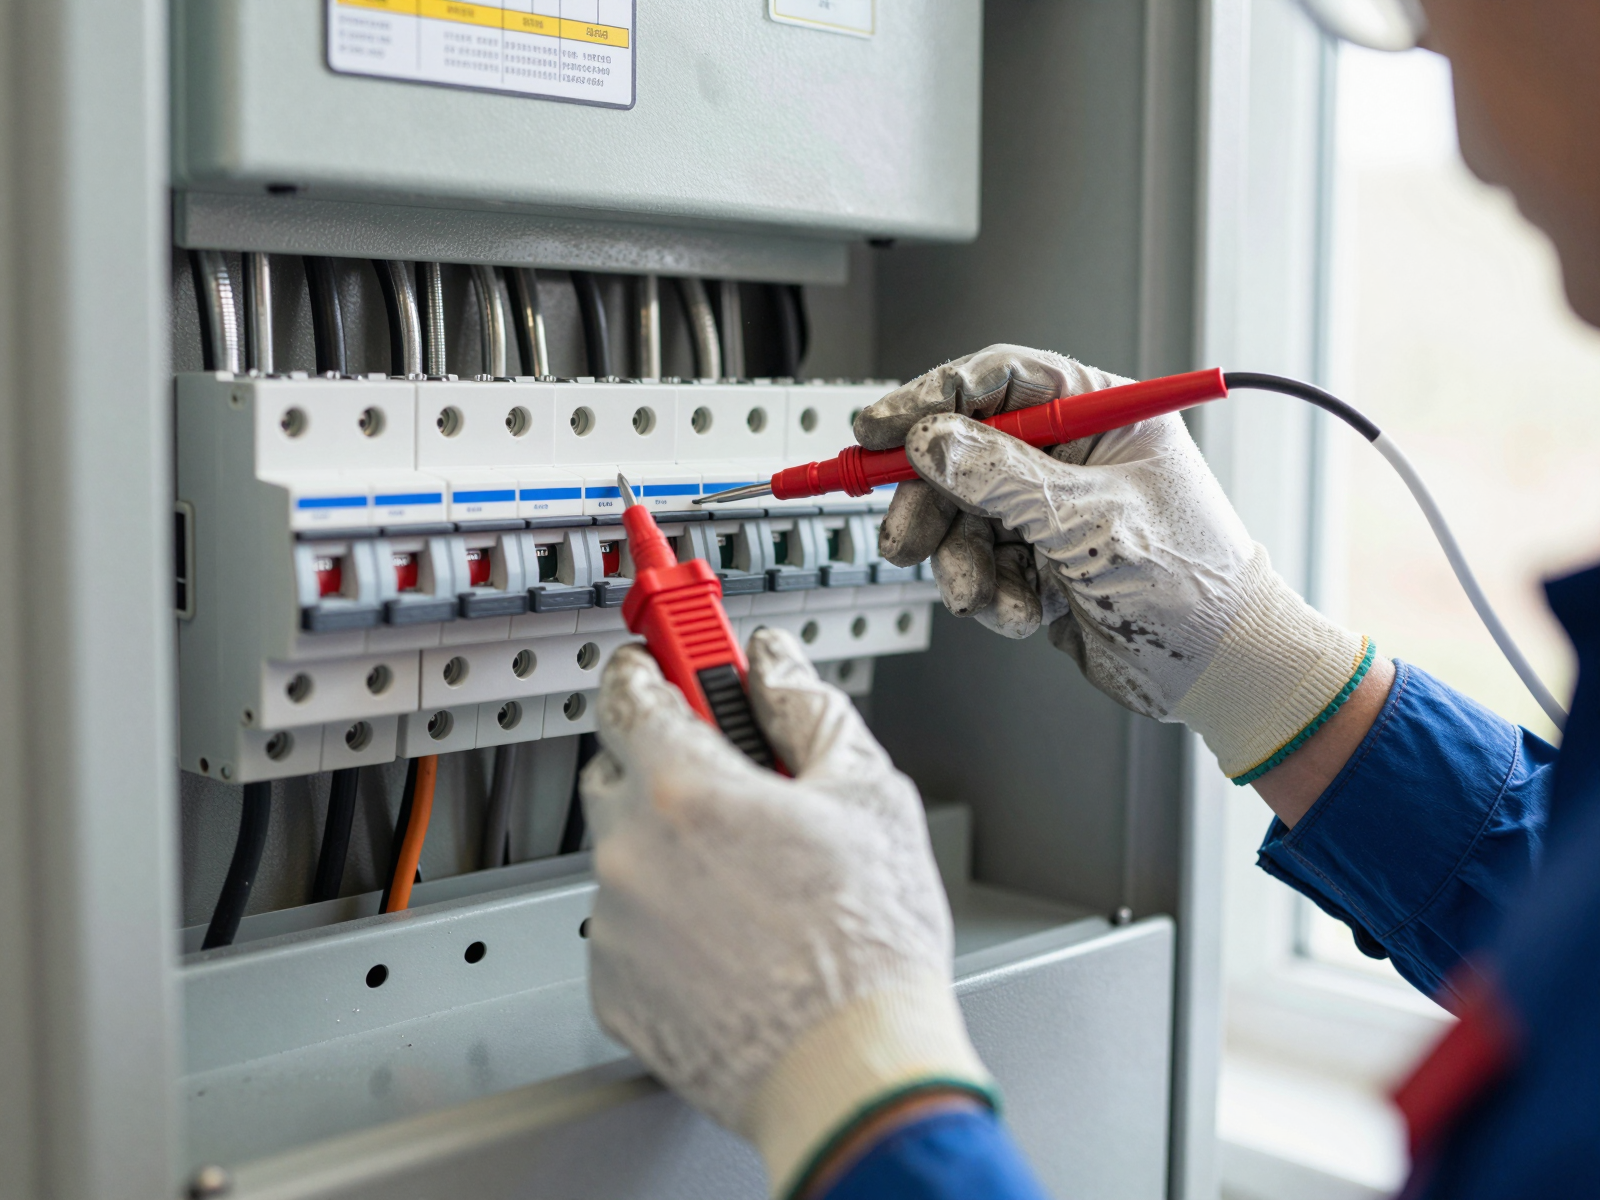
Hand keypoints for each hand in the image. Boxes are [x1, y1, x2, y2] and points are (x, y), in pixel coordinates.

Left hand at [581, 630, 993, 1196]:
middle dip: (663, 766)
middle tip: (731, 787)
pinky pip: (625, 928)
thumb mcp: (867, 793)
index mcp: (684, 788)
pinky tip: (731, 939)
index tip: (660, 659)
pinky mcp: (612, 989)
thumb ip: (805, 707)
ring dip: (667, 851)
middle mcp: (629, 852)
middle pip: (615, 770)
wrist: (851, 1074)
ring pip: (622, 855)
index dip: (648, 666)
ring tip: (750, 886)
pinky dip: (662, 923)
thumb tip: (774, 661)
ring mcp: (614, 925)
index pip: (626, 690)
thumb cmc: (868, 946)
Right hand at [859, 344, 1374, 783]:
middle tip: (905, 537)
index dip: (931, 400)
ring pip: (963, 516)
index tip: (877, 428)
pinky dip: (991, 594)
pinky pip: (982, 564)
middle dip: (932, 501)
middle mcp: (1074, 455)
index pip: (999, 382)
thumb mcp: (1091, 522)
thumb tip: (931, 441)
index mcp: (1103, 413)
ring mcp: (1055, 510)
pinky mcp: (1041, 561)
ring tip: (982, 593)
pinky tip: (1022, 612)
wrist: (1221, 673)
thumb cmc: (1194, 585)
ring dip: (962, 561)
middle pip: (964, 451)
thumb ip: (1003, 479)